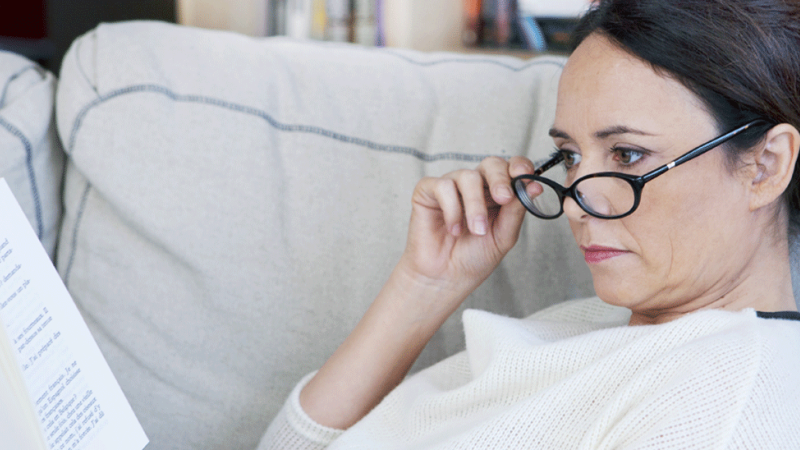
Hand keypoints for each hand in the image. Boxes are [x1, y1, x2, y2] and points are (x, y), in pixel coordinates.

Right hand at [398, 156, 537, 306]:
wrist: (446, 279)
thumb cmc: (473, 258)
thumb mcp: (504, 236)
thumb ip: (517, 210)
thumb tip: (534, 185)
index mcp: (496, 193)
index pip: (510, 168)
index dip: (519, 167)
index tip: (525, 179)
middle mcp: (475, 186)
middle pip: (491, 164)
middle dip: (500, 179)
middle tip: (503, 199)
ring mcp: (451, 186)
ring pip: (468, 176)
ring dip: (475, 205)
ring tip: (476, 230)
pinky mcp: (427, 191)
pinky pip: (442, 186)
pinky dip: (451, 208)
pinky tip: (453, 228)